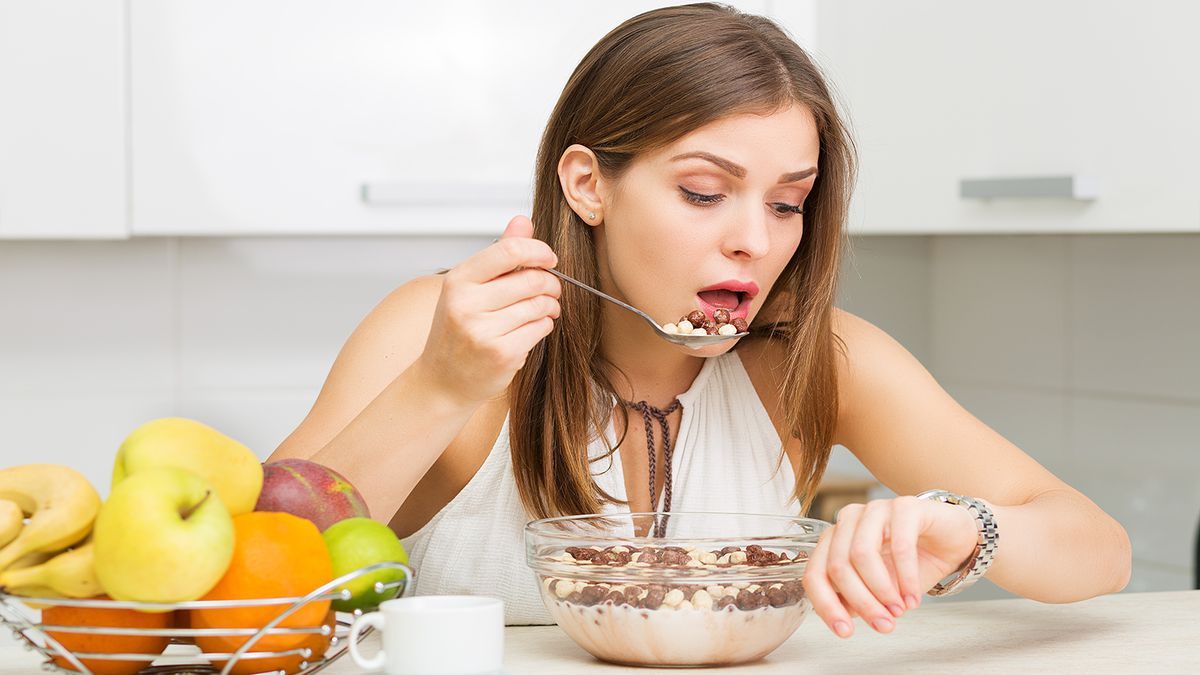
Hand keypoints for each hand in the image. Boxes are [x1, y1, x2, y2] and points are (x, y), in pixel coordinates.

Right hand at [418, 215, 561, 405]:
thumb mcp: (470, 288)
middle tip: (551, 290)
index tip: (549, 259)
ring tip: (544, 309)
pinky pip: (541, 328)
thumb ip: (500, 255)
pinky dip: (544, 325)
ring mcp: (483, 331)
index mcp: (458, 280)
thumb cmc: (457, 331)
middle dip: (551, 283)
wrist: (442, 381)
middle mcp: (467, 304)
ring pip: (540, 305)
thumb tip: (523, 220)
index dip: (538, 251)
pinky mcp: (502, 354)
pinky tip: (533, 328)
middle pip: (532, 279)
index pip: (509, 250)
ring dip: (550, 306)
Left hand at [801, 496, 979, 637]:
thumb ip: (856, 599)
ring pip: (861, 554)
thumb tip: (841, 618)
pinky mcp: (905, 506)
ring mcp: (875, 509)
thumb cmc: (913, 561)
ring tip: (900, 611)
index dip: (826, 605)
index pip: (815, 573)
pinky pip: (899, 546)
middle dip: (862, 602)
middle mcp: (848, 520)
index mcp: (834, 539)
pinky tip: (913, 597)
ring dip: (882, 590)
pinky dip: (906, 577)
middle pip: (838, 566)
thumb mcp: (880, 588)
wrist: (954, 539)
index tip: (845, 632)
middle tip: (883, 624)